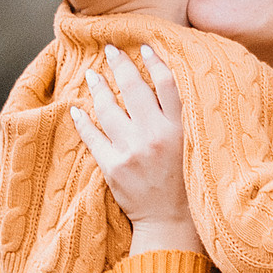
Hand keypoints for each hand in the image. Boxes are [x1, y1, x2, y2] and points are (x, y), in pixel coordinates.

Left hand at [73, 44, 197, 248]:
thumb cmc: (188, 186)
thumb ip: (184, 119)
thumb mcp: (195, 148)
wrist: (171, 224)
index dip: (155, 61)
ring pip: (109, 109)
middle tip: (111, 50)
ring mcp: (132, 151)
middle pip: (135, 89)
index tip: (145, 48)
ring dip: (99, 87)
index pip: (167, 83)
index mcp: (180, 129)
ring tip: (93, 75)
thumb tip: (171, 87)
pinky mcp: (113, 167)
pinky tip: (77, 109)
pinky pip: (92, 137)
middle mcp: (155, 136)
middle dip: (121, 65)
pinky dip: (83, 121)